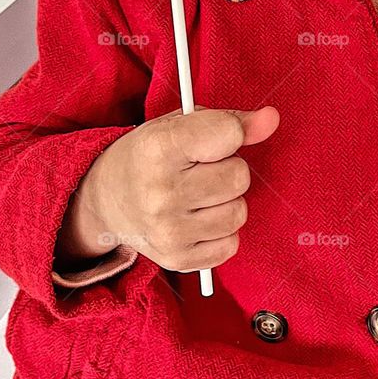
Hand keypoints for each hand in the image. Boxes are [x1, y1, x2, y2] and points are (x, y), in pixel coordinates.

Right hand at [55, 104, 278, 273]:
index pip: (228, 133)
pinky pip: (231, 244)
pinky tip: (197, 220)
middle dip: (228, 169)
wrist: (106, 200)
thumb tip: (271, 119)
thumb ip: (229, 121)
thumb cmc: (150, 156)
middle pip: (238, 177)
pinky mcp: (177, 259)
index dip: (231, 133)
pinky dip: (221, 231)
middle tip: (201, 170)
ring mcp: (168, 230)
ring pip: (238, 212)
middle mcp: (161, 192)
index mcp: (158, 148)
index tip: (216, 137)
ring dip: (227, 202)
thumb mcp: (179, 125)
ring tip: (199, 196)